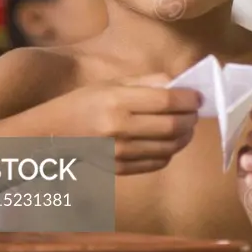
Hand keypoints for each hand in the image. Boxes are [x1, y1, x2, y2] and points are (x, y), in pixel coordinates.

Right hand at [47, 75, 201, 174]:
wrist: (53, 134)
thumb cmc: (86, 102)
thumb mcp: (113, 83)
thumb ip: (149, 82)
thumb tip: (181, 84)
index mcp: (117, 101)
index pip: (167, 101)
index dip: (189, 99)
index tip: (198, 97)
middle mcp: (119, 128)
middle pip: (173, 126)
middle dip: (191, 118)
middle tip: (195, 112)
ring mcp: (119, 153)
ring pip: (170, 147)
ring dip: (185, 136)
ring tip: (186, 126)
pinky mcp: (119, 169)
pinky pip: (158, 162)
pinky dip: (170, 151)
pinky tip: (169, 141)